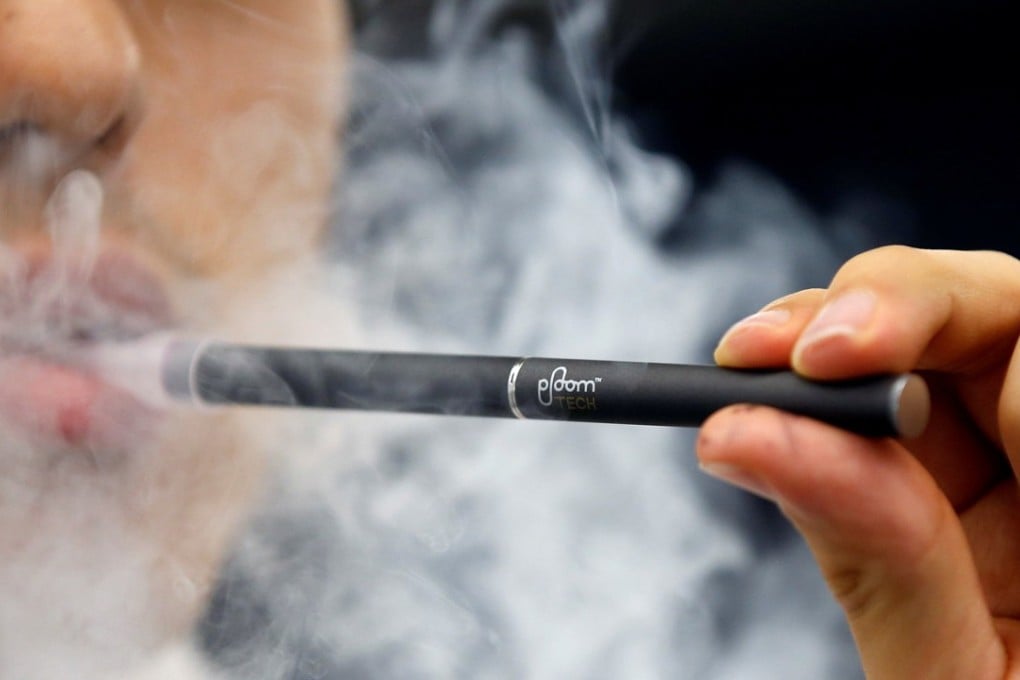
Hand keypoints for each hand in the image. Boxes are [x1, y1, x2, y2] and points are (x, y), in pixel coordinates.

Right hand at [696, 246, 1019, 677]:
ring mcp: (1013, 489)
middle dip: (870, 317)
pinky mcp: (956, 513)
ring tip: (742, 381)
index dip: (930, 313)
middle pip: (986, 320)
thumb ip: (877, 556)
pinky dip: (814, 421)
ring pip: (926, 361)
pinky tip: (764, 422)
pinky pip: (884, 437)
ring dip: (824, 360)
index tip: (823, 352)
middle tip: (760, 354)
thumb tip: (747, 434)